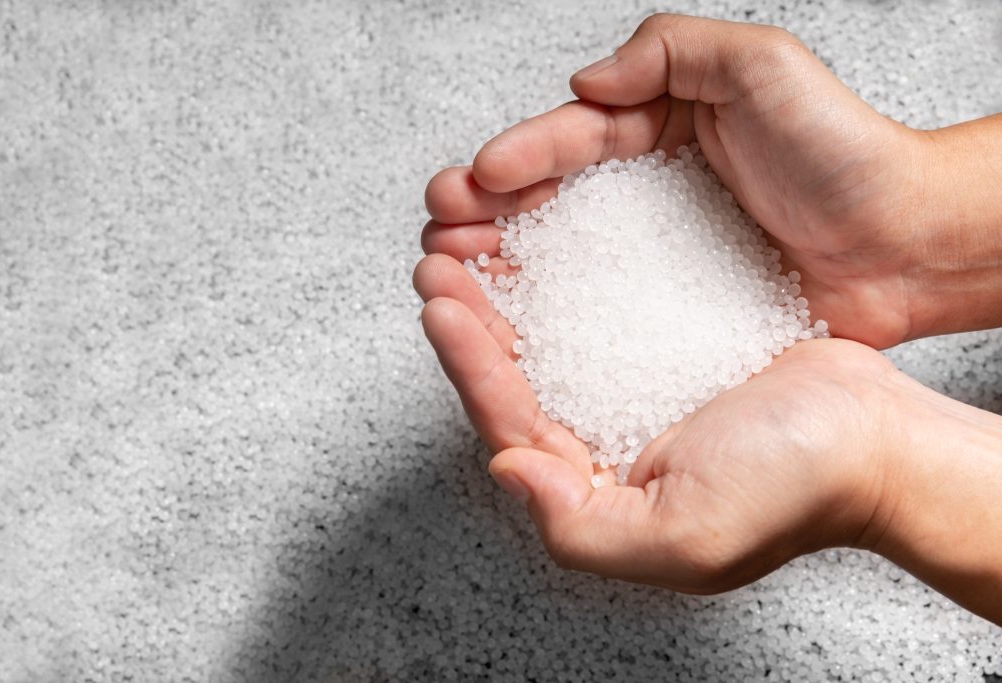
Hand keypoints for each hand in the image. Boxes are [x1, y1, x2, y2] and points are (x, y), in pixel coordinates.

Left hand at [414, 256, 898, 589]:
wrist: (876, 439)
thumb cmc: (795, 489)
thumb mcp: (686, 534)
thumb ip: (583, 524)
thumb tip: (510, 470)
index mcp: (592, 489)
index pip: (509, 423)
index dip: (469, 366)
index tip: (442, 307)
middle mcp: (600, 439)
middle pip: (515, 375)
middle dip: (472, 318)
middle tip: (440, 261)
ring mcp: (629, 388)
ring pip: (546, 336)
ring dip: (506, 291)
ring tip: (474, 243)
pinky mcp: (658, 345)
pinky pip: (595, 307)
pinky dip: (563, 275)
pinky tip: (543, 242)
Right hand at [423, 14, 1001, 348]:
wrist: (906, 243)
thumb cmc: (846, 152)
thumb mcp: (762, 66)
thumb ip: (671, 53)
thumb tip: (583, 86)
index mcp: (658, 128)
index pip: (571, 138)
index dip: (519, 158)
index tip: (475, 182)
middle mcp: (646, 193)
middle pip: (547, 199)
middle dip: (484, 213)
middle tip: (440, 234)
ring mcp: (654, 257)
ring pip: (559, 256)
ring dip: (499, 266)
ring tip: (453, 275)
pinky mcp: (669, 311)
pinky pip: (599, 310)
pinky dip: (551, 316)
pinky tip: (515, 324)